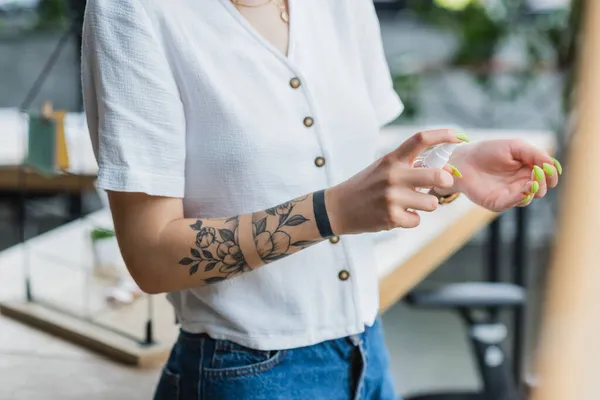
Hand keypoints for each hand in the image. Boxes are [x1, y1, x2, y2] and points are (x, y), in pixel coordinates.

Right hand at [326, 129, 464, 233]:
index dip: (444, 135)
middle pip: (437, 175)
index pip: (421, 139)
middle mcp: (393, 175)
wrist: (338, 208)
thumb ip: (410, 166)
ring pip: (431, 203)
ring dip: (426, 205)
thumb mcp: (384, 168)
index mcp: (392, 159)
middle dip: (446, 181)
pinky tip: (397, 216)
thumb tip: (446, 170)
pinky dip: (411, 220)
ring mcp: (392, 197)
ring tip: (410, 203)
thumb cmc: (366, 186)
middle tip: (442, 183)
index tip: (459, 136)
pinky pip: (417, 220)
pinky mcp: (391, 217)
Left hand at [447, 139, 561, 211]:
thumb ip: (534, 154)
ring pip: (530, 198)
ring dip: (534, 190)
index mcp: (528, 170)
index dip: (552, 174)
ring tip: (532, 181)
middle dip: (544, 183)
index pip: (547, 176)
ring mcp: (510, 194)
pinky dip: (520, 198)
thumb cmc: (488, 151)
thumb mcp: (515, 147)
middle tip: (538, 174)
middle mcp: (521, 184)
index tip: (550, 169)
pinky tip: (525, 190)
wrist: (464, 160)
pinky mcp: (498, 202)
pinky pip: (512, 203)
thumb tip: (552, 165)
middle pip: (541, 189)